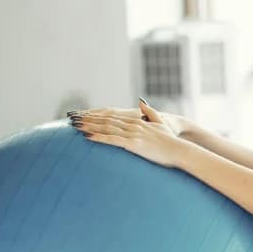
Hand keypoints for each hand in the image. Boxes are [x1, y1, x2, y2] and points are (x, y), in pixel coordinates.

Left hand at [70, 100, 190, 168]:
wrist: (179, 150)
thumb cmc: (171, 141)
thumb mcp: (160, 123)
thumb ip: (150, 112)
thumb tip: (142, 101)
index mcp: (136, 121)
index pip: (111, 116)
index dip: (95, 114)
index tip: (82, 114)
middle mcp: (132, 125)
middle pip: (105, 120)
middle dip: (87, 119)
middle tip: (72, 118)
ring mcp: (132, 134)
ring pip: (106, 128)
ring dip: (89, 126)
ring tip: (75, 126)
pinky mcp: (134, 144)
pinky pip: (113, 140)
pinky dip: (99, 138)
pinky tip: (88, 138)